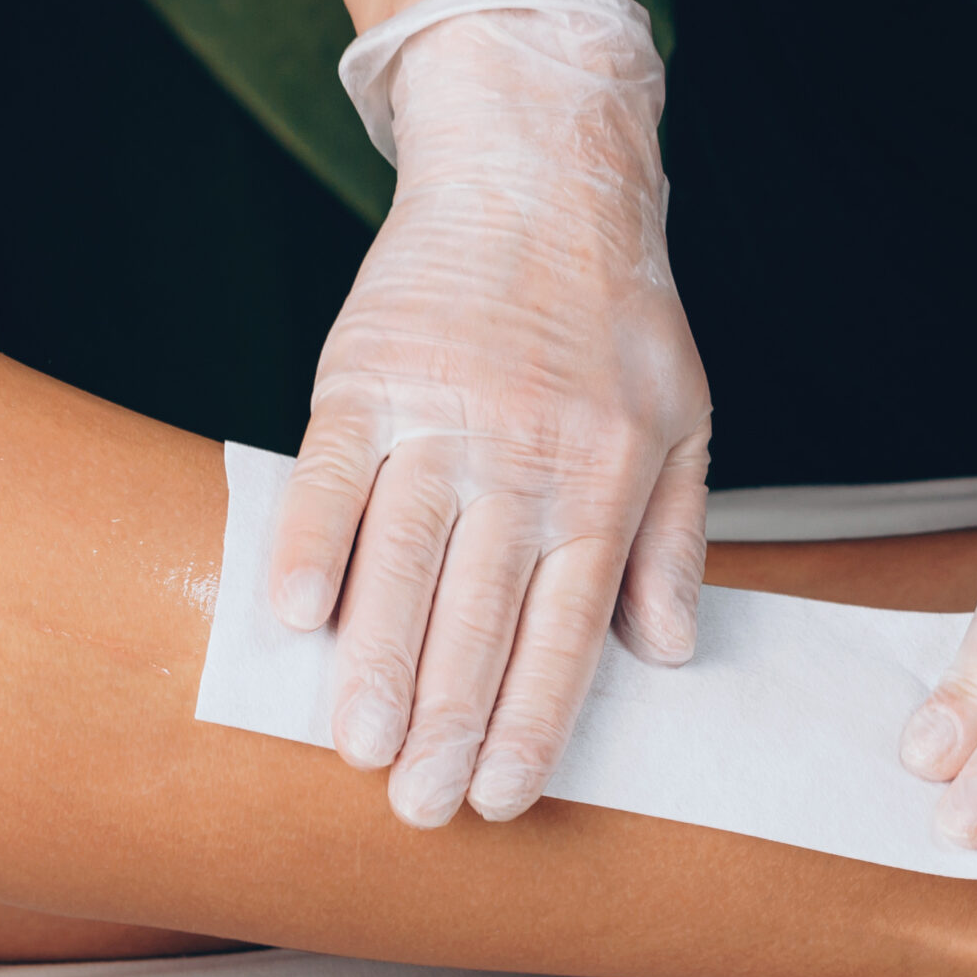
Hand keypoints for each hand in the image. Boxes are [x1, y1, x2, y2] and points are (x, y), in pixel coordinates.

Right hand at [271, 0, 712, 827]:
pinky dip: (307, 547)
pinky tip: (292, 620)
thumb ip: (673, 539)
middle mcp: (524, 459)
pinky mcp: (365, 375)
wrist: (538, 169)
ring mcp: (440, 417)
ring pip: (401, 562)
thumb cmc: (614, 309)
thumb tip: (669, 652)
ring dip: (376, 663)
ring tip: (356, 747)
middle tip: (419, 807)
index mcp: (604, 482)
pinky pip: (330, 476)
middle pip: (480, 616)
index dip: (531, 722)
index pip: (567, 631)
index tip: (500, 799)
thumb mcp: (684, 417)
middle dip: (449, 723)